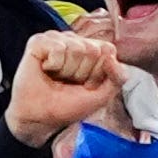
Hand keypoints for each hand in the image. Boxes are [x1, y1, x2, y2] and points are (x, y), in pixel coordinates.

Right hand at [6, 31, 120, 145]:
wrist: (39, 117)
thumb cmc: (66, 106)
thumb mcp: (101, 96)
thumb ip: (118, 78)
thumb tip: (111, 57)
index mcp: (90, 49)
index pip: (107, 50)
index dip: (98, 72)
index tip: (85, 85)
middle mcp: (74, 41)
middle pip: (92, 49)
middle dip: (82, 73)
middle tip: (68, 83)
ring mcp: (56, 39)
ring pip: (76, 48)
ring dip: (66, 71)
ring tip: (55, 78)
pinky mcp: (38, 42)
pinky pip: (57, 48)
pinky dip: (53, 64)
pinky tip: (45, 69)